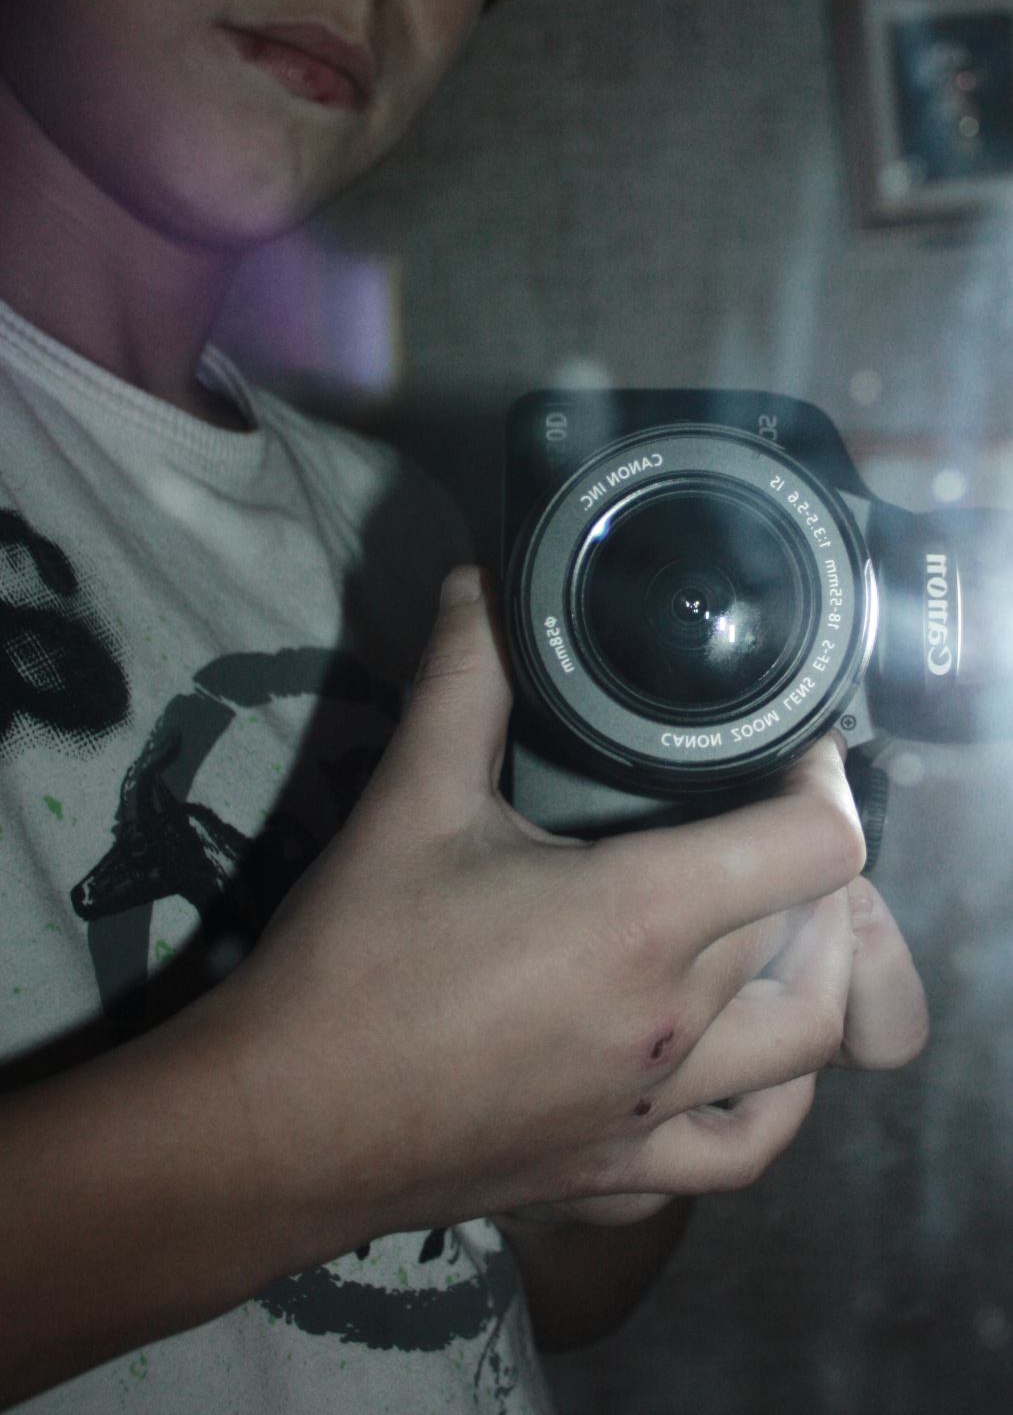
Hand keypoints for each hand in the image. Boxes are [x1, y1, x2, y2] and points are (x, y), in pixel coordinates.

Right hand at [222, 567, 925, 1262]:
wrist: (279, 1125)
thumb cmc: (349, 963)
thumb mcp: (410, 799)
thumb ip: (463, 677)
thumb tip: (482, 583)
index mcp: (639, 922)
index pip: (815, 848)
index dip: (823, 780)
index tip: (791, 749)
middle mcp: (674, 1025)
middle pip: (808, 931)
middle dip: (803, 861)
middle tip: (754, 809)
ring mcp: (654, 1114)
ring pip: (807, 1048)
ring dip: (815, 976)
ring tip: (769, 923)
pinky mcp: (620, 1174)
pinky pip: (740, 1150)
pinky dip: (766, 1102)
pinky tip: (732, 1061)